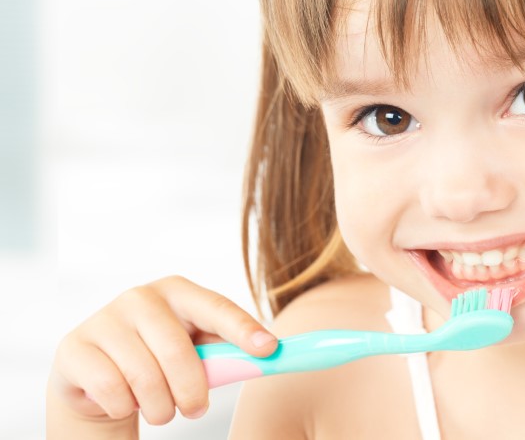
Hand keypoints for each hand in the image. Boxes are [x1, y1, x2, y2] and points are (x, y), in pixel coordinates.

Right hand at [47, 275, 277, 428]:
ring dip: (160, 407)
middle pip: (178, 351)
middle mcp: (140, 297)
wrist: (96, 377)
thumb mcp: (196, 350)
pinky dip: (125, 408)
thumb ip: (228, 351)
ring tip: (161, 409)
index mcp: (178, 291)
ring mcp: (104, 319)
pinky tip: (125, 402)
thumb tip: (273, 354)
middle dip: (193, 391)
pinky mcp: (74, 347)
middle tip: (196, 410)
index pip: (216, 307)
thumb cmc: (158, 359)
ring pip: (145, 377)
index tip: (269, 350)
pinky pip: (112, 390)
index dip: (243, 330)